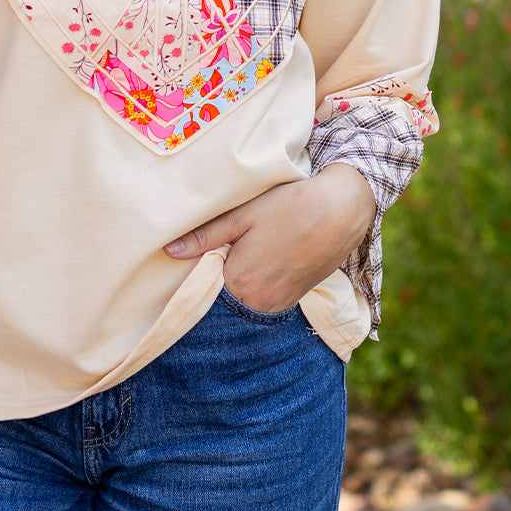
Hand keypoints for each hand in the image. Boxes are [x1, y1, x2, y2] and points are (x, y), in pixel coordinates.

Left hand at [164, 163, 375, 314]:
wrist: (342, 209)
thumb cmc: (290, 206)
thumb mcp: (243, 215)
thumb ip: (205, 237)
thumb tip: (169, 251)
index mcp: (241, 282)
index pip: (205, 290)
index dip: (200, 275)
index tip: (200, 262)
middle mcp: (260, 302)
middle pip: (226, 299)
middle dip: (220, 283)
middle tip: (224, 256)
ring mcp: (281, 305)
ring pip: (248, 302)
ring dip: (242, 287)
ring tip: (246, 258)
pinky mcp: (297, 299)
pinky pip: (268, 301)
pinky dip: (261, 288)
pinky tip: (265, 263)